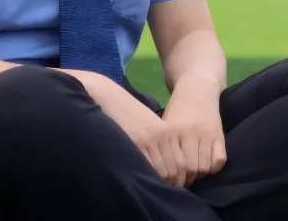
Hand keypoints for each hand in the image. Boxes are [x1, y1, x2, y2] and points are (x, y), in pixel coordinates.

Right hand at [66, 70, 185, 184]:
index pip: (181, 165)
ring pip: (162, 172)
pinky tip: (133, 178)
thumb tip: (161, 175)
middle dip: (166, 183)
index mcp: (168, 133)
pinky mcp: (137, 142)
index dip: (174, 180)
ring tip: (142, 184)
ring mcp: (151, 140)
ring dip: (154, 182)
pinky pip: (146, 167)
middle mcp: (163, 137)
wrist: (106, 96)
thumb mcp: (146, 129)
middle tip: (153, 189)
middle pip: (174, 171)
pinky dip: (142, 176)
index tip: (163, 185)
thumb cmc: (123, 115)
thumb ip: (156, 148)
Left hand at [162, 76, 226, 186]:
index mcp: (173, 131)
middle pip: (191, 168)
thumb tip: (161, 172)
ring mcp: (207, 134)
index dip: (173, 178)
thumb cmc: (177, 109)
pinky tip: (207, 164)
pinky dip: (214, 167)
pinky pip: (220, 160)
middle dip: (187, 179)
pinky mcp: (219, 134)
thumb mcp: (165, 124)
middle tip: (183, 179)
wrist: (197, 88)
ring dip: (200, 175)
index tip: (171, 180)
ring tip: (194, 173)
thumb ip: (164, 146)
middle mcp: (190, 133)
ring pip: (205, 166)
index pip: (175, 164)